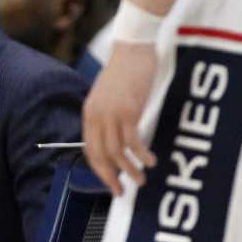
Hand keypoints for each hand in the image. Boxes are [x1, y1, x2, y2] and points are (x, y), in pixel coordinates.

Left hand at [83, 41, 158, 195]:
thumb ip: (108, 117)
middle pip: (99, 156)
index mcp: (89, 113)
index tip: (111, 183)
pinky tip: (151, 160)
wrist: (132, 49)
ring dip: (129, 170)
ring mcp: (111, 114)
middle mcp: (96, 116)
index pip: (90, 150)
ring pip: (116, 153)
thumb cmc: (125, 72)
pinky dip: (141, 155)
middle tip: (123, 192)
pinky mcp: (129, 111)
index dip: (100, 170)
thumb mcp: (109, 97)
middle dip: (110, 178)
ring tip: (141, 180)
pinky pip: (133, 142)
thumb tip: (116, 141)